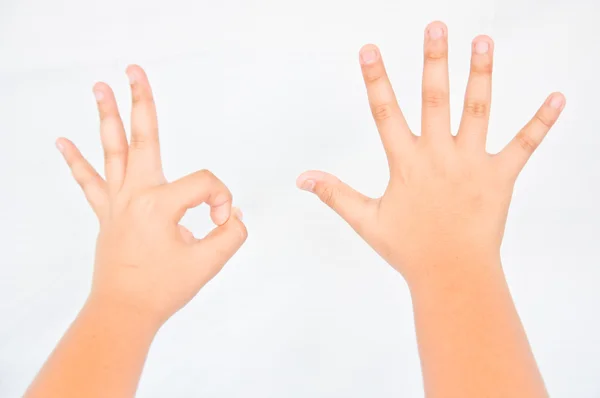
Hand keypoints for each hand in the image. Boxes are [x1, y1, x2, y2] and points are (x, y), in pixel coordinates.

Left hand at [56, 65, 246, 324]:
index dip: (222, 201)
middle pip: (143, 137)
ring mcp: (118, 203)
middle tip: (134, 70)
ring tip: (99, 87)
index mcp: (160, 204)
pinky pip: (90, 183)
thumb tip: (232, 216)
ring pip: (112, 151)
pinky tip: (62, 142)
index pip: (206, 184)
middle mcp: (135, 195)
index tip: (221, 224)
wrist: (124, 313)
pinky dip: (76, 162)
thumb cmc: (162, 289)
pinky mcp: (108, 214)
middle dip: (140, 101)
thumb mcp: (209, 262)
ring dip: (107, 117)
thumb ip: (232, 233)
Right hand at [297, 21, 564, 282]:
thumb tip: (302, 178)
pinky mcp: (500, 177)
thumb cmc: (409, 250)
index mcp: (406, 164)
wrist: (452, 275)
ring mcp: (471, 164)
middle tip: (436, 27)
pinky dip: (542, 121)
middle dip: (434, 61)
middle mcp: (438, 157)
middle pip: (435, 99)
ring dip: (480, 74)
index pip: (385, 114)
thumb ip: (335, 194)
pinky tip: (559, 97)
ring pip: (477, 111)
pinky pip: (524, 145)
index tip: (370, 50)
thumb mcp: (366, 220)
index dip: (376, 80)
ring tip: (482, 41)